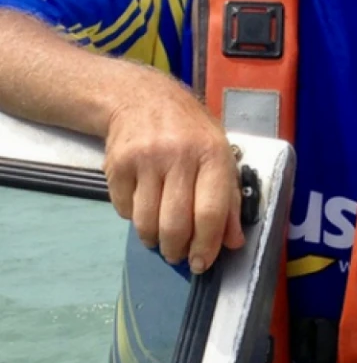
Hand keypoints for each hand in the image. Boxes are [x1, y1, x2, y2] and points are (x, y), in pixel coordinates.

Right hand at [103, 68, 244, 272]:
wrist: (143, 98)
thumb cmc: (190, 130)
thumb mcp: (220, 154)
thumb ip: (229, 199)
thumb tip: (234, 242)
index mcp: (213, 153)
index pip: (211, 211)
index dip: (207, 245)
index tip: (203, 263)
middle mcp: (179, 155)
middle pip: (175, 223)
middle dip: (177, 250)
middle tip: (178, 254)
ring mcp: (145, 159)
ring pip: (146, 222)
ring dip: (154, 240)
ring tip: (161, 236)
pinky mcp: (117, 165)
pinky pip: (123, 211)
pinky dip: (133, 218)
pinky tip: (143, 205)